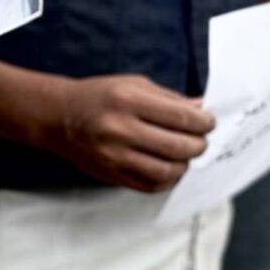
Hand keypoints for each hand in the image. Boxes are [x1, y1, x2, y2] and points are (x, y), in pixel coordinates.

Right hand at [43, 75, 214, 192]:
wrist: (60, 117)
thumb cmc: (100, 96)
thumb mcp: (134, 84)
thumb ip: (169, 98)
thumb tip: (201, 109)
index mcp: (128, 100)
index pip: (180, 117)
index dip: (203, 122)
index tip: (210, 123)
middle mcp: (120, 129)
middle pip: (177, 146)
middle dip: (199, 145)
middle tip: (202, 141)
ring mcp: (114, 156)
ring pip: (166, 171)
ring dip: (185, 165)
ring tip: (187, 155)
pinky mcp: (111, 175)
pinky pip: (150, 185)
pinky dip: (167, 180)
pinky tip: (170, 167)